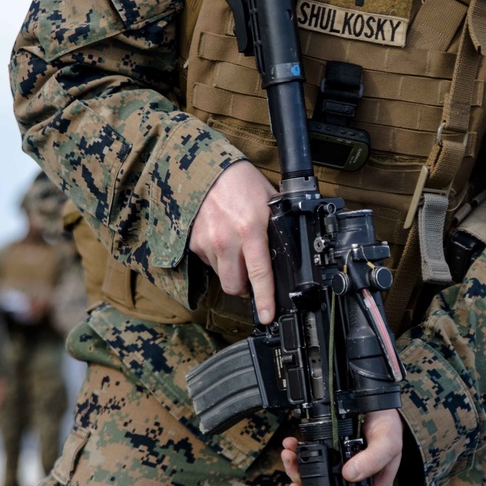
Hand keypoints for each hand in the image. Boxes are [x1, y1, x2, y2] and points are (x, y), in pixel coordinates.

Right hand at [189, 162, 277, 323]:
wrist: (205, 168)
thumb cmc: (242, 183)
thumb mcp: (270, 202)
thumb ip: (279, 227)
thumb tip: (291, 249)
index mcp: (251, 230)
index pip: (260, 273)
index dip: (265, 299)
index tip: (266, 316)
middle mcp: (227, 240)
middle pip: (235, 286)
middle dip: (244, 287)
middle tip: (251, 275)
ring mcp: (207, 243)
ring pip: (222, 275)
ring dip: (230, 269)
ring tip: (235, 246)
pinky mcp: (194, 243)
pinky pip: (209, 262)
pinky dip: (217, 257)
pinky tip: (221, 237)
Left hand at [281, 408, 403, 485]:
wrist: (378, 401)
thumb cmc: (389, 427)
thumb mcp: (388, 444)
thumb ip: (373, 460)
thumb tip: (349, 475)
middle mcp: (350, 480)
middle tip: (296, 485)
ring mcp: (335, 466)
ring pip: (311, 477)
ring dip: (296, 469)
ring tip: (291, 457)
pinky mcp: (324, 451)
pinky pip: (307, 456)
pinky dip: (296, 452)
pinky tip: (292, 445)